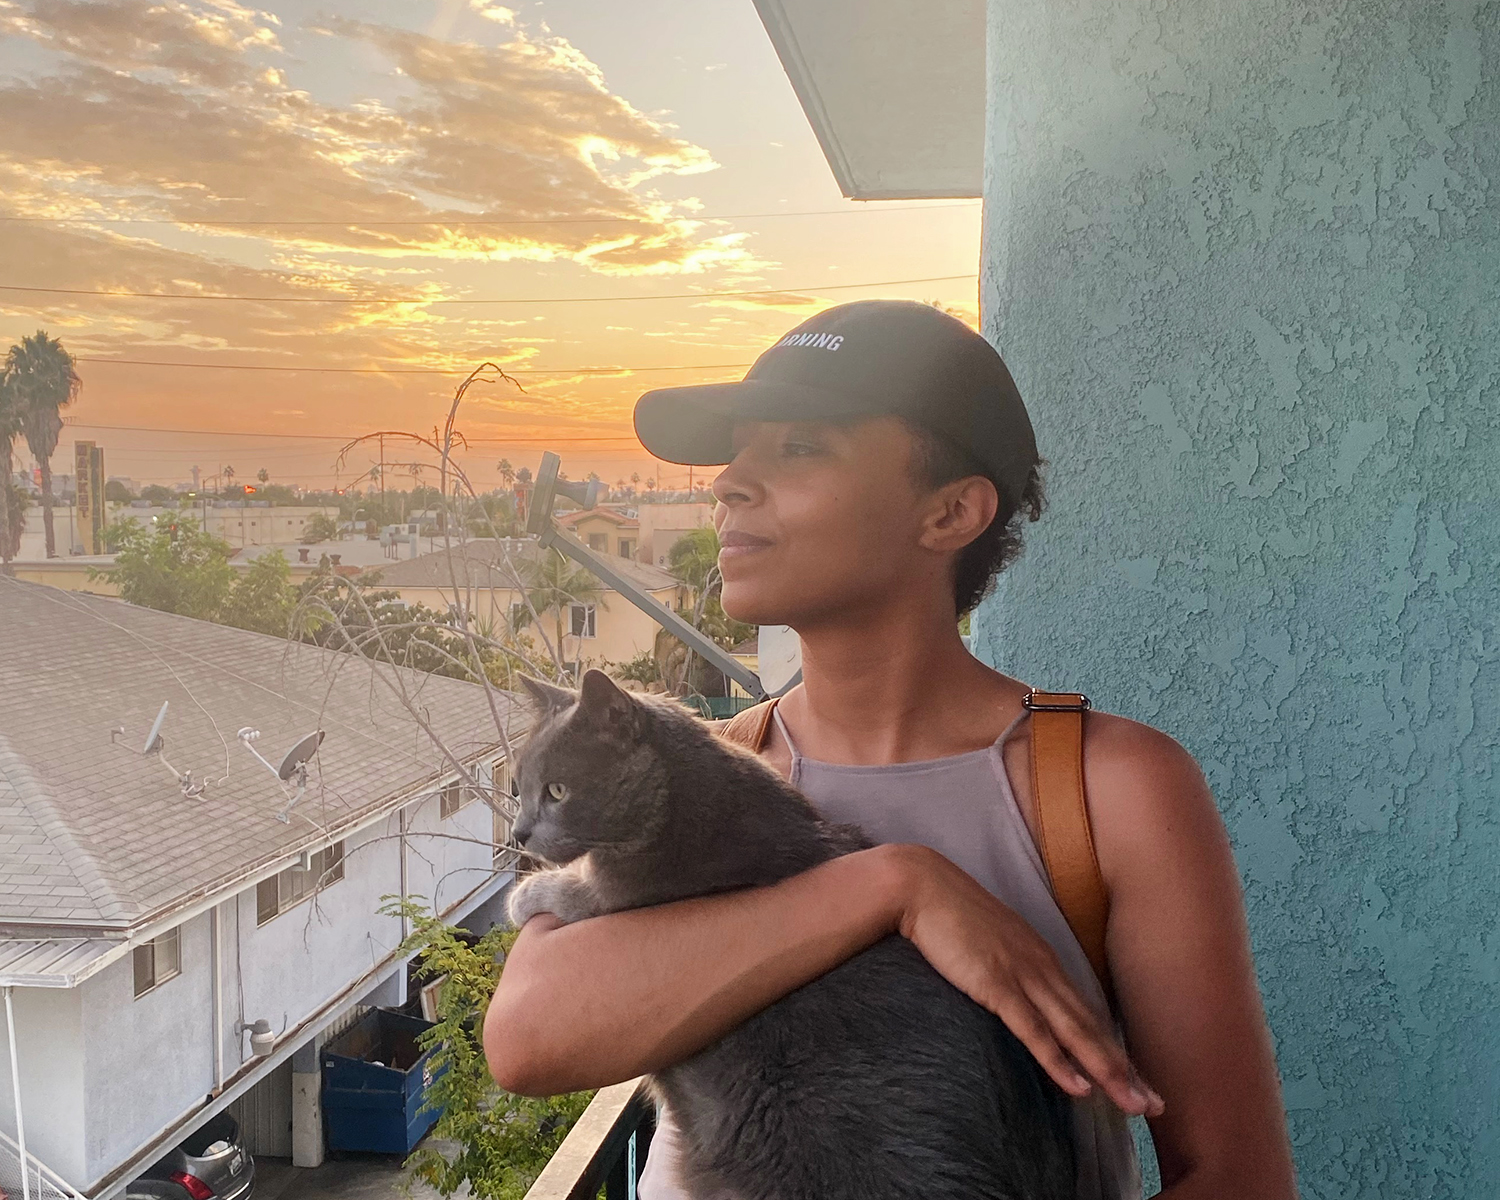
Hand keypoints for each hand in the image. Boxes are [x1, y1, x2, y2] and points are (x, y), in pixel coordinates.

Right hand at [888, 843, 1165, 1117]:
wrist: (920, 885)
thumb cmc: (947, 912)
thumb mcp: (988, 940)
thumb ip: (1005, 964)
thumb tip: (1011, 990)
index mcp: (1041, 959)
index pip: (1085, 1012)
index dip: (1113, 1049)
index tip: (1137, 1080)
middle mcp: (1042, 968)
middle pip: (1090, 1027)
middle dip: (1125, 1069)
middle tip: (1156, 1107)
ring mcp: (1022, 975)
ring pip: (1074, 1032)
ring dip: (1107, 1071)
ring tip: (1134, 1106)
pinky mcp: (996, 983)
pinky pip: (1033, 1029)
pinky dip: (1059, 1060)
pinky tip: (1079, 1087)